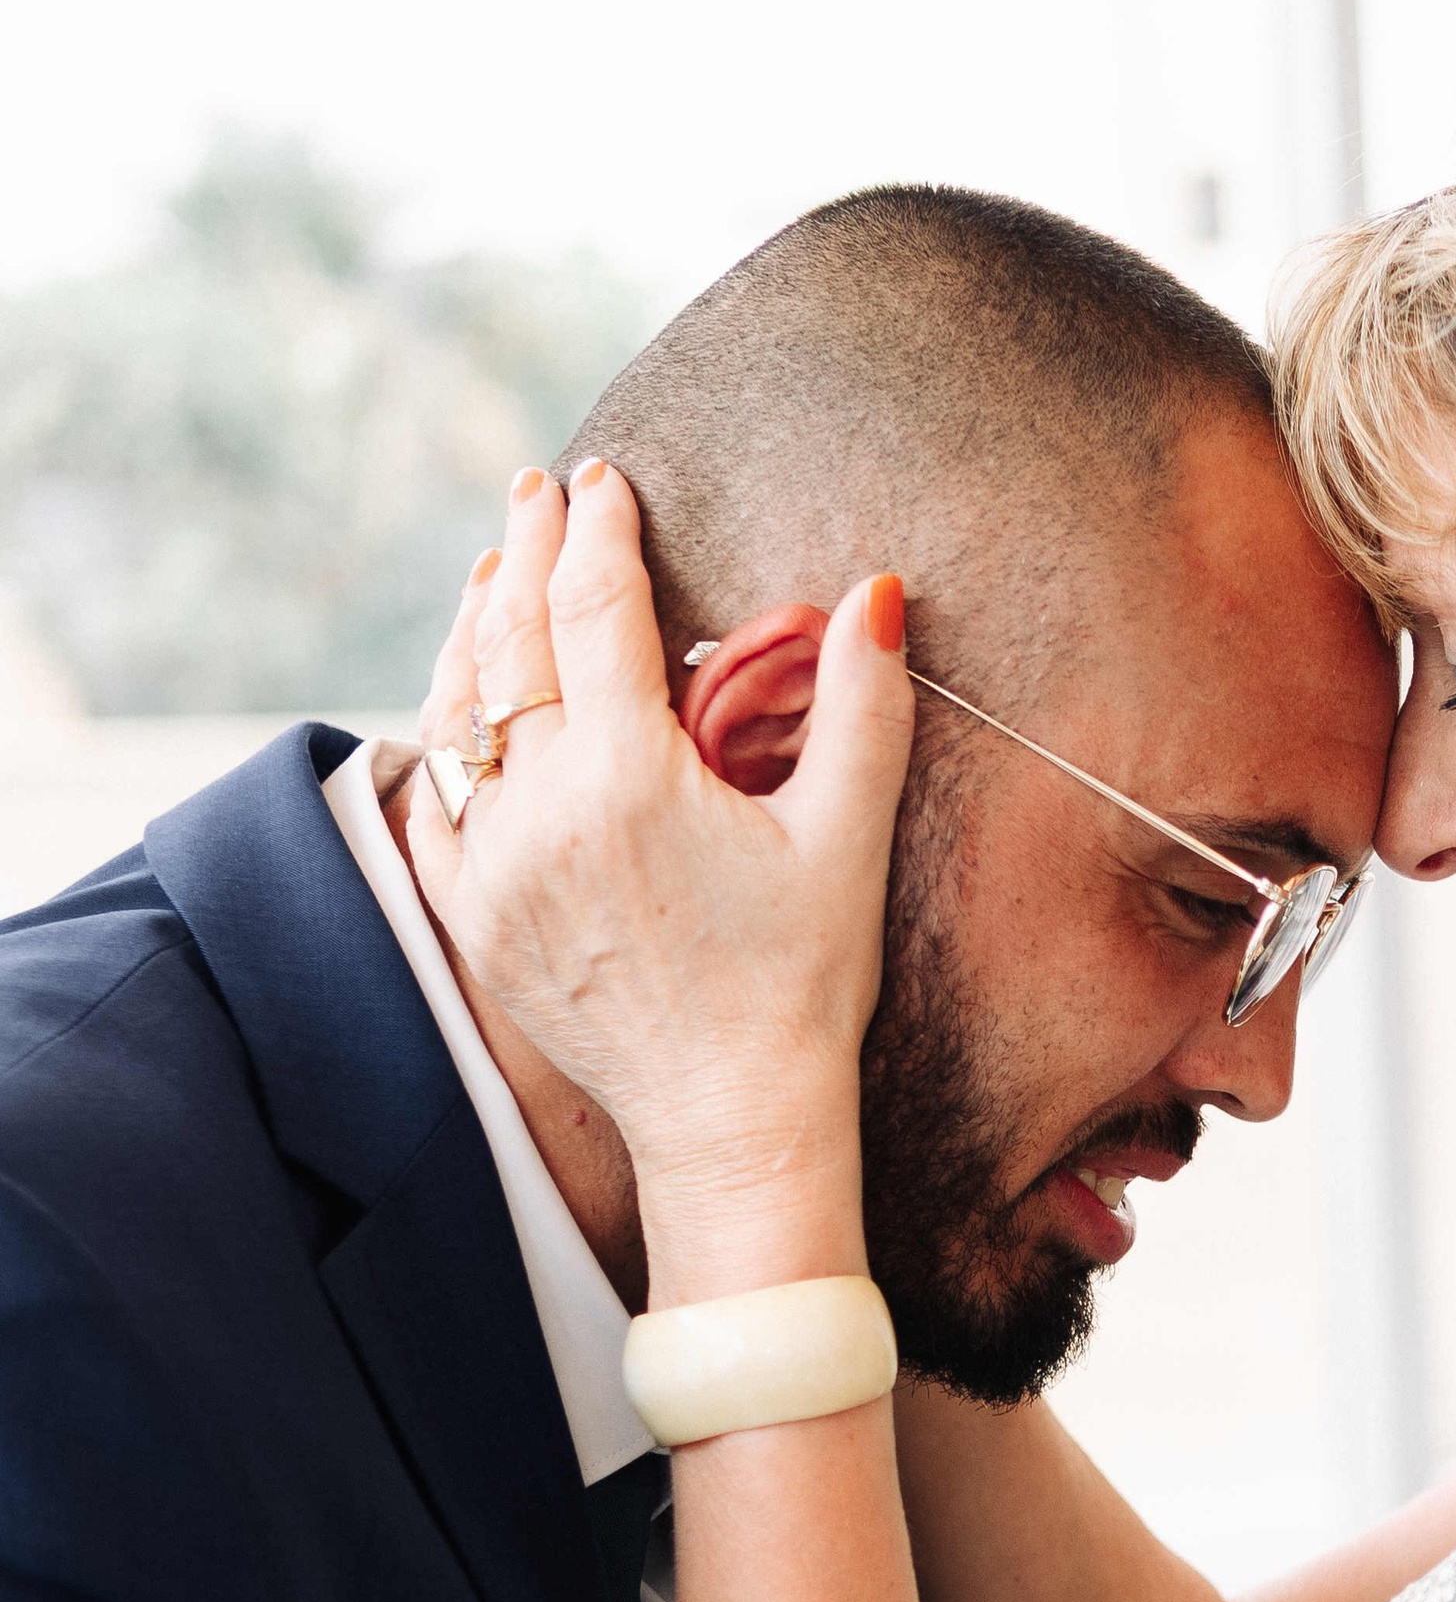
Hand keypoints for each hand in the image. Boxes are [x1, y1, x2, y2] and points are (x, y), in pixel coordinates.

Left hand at [410, 462, 914, 1270]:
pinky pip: (433, 800)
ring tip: (492, 578)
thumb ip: (861, 706)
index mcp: (629, 777)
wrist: (730, 1119)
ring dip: (473, 632)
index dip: (596, 532)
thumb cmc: (801, 984)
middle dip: (525, 552)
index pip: (593, 608)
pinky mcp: (473, 918)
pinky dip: (442, 734)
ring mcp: (495, 867)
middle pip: (510, 641)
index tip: (602, 482)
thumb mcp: (845, 840)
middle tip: (537, 493)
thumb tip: (875, 590)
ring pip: (457, 713)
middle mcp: (542, 813)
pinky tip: (460, 703)